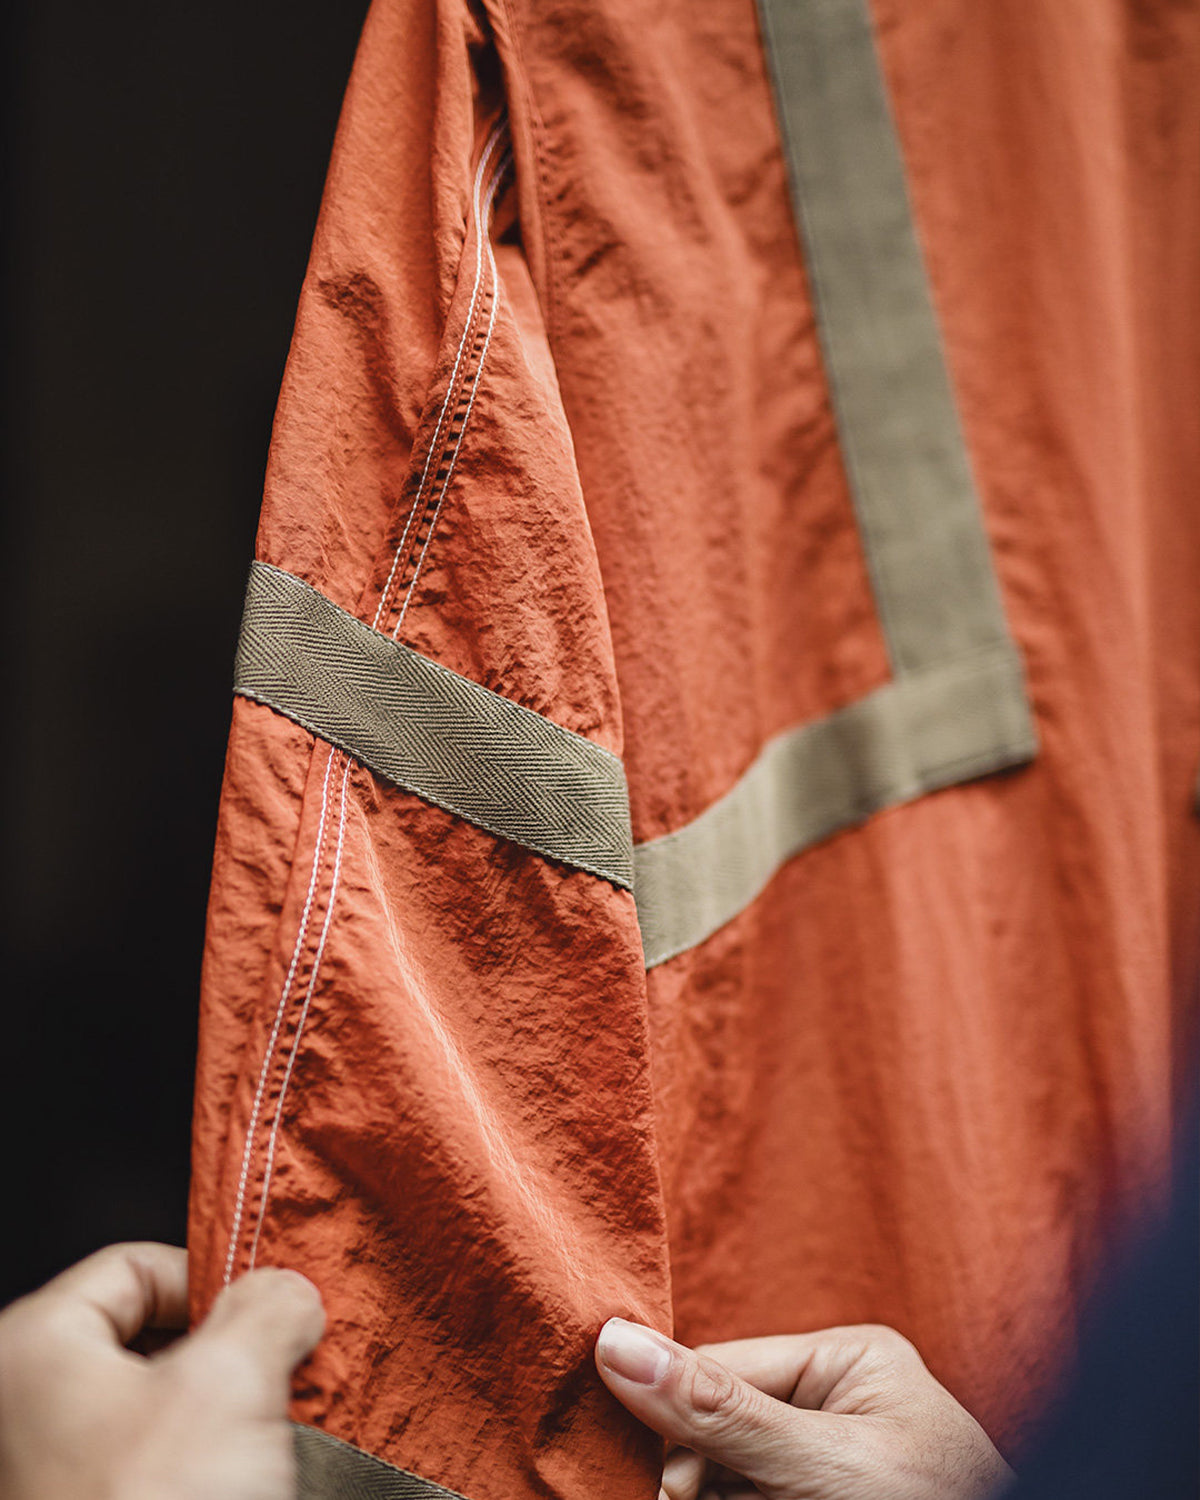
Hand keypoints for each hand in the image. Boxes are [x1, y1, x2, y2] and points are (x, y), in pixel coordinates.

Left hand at [0, 1242, 323, 1499]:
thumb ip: (267, 1307)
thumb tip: (285, 1292)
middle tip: (274, 1386)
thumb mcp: (231, 1382)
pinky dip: (207, 1474)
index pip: (137, 1266)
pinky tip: (242, 1491)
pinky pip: (156, 1473)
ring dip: (224, 1423)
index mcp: (31, 1349)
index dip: (211, 1280)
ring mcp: (51, 1479)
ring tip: (261, 1454)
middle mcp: (26, 1411)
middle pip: (150, 1340)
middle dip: (227, 1360)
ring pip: (160, 1413)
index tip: (266, 1315)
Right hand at [595, 1319, 1014, 1499]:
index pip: (723, 1365)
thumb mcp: (824, 1463)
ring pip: (722, 1473)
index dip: (668, 1414)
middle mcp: (837, 1403)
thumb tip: (611, 1342)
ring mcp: (828, 1464)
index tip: (634, 1473)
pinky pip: (744, 1495)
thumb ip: (721, 1411)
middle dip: (688, 1471)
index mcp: (849, 1359)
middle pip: (717, 1423)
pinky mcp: (817, 1498)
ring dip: (700, 1493)